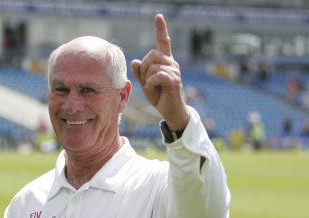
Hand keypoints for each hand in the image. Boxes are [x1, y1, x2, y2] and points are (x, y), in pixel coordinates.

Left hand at [131, 14, 189, 130]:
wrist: (170, 111)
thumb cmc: (159, 96)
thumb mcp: (145, 83)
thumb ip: (139, 72)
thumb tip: (135, 61)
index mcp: (164, 61)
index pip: (163, 42)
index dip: (161, 29)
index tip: (158, 16)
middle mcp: (171, 62)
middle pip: (151, 54)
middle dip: (143, 68)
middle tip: (146, 81)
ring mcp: (174, 70)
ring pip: (152, 66)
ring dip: (147, 78)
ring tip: (152, 86)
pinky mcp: (174, 79)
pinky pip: (157, 75)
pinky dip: (151, 83)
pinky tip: (153, 88)